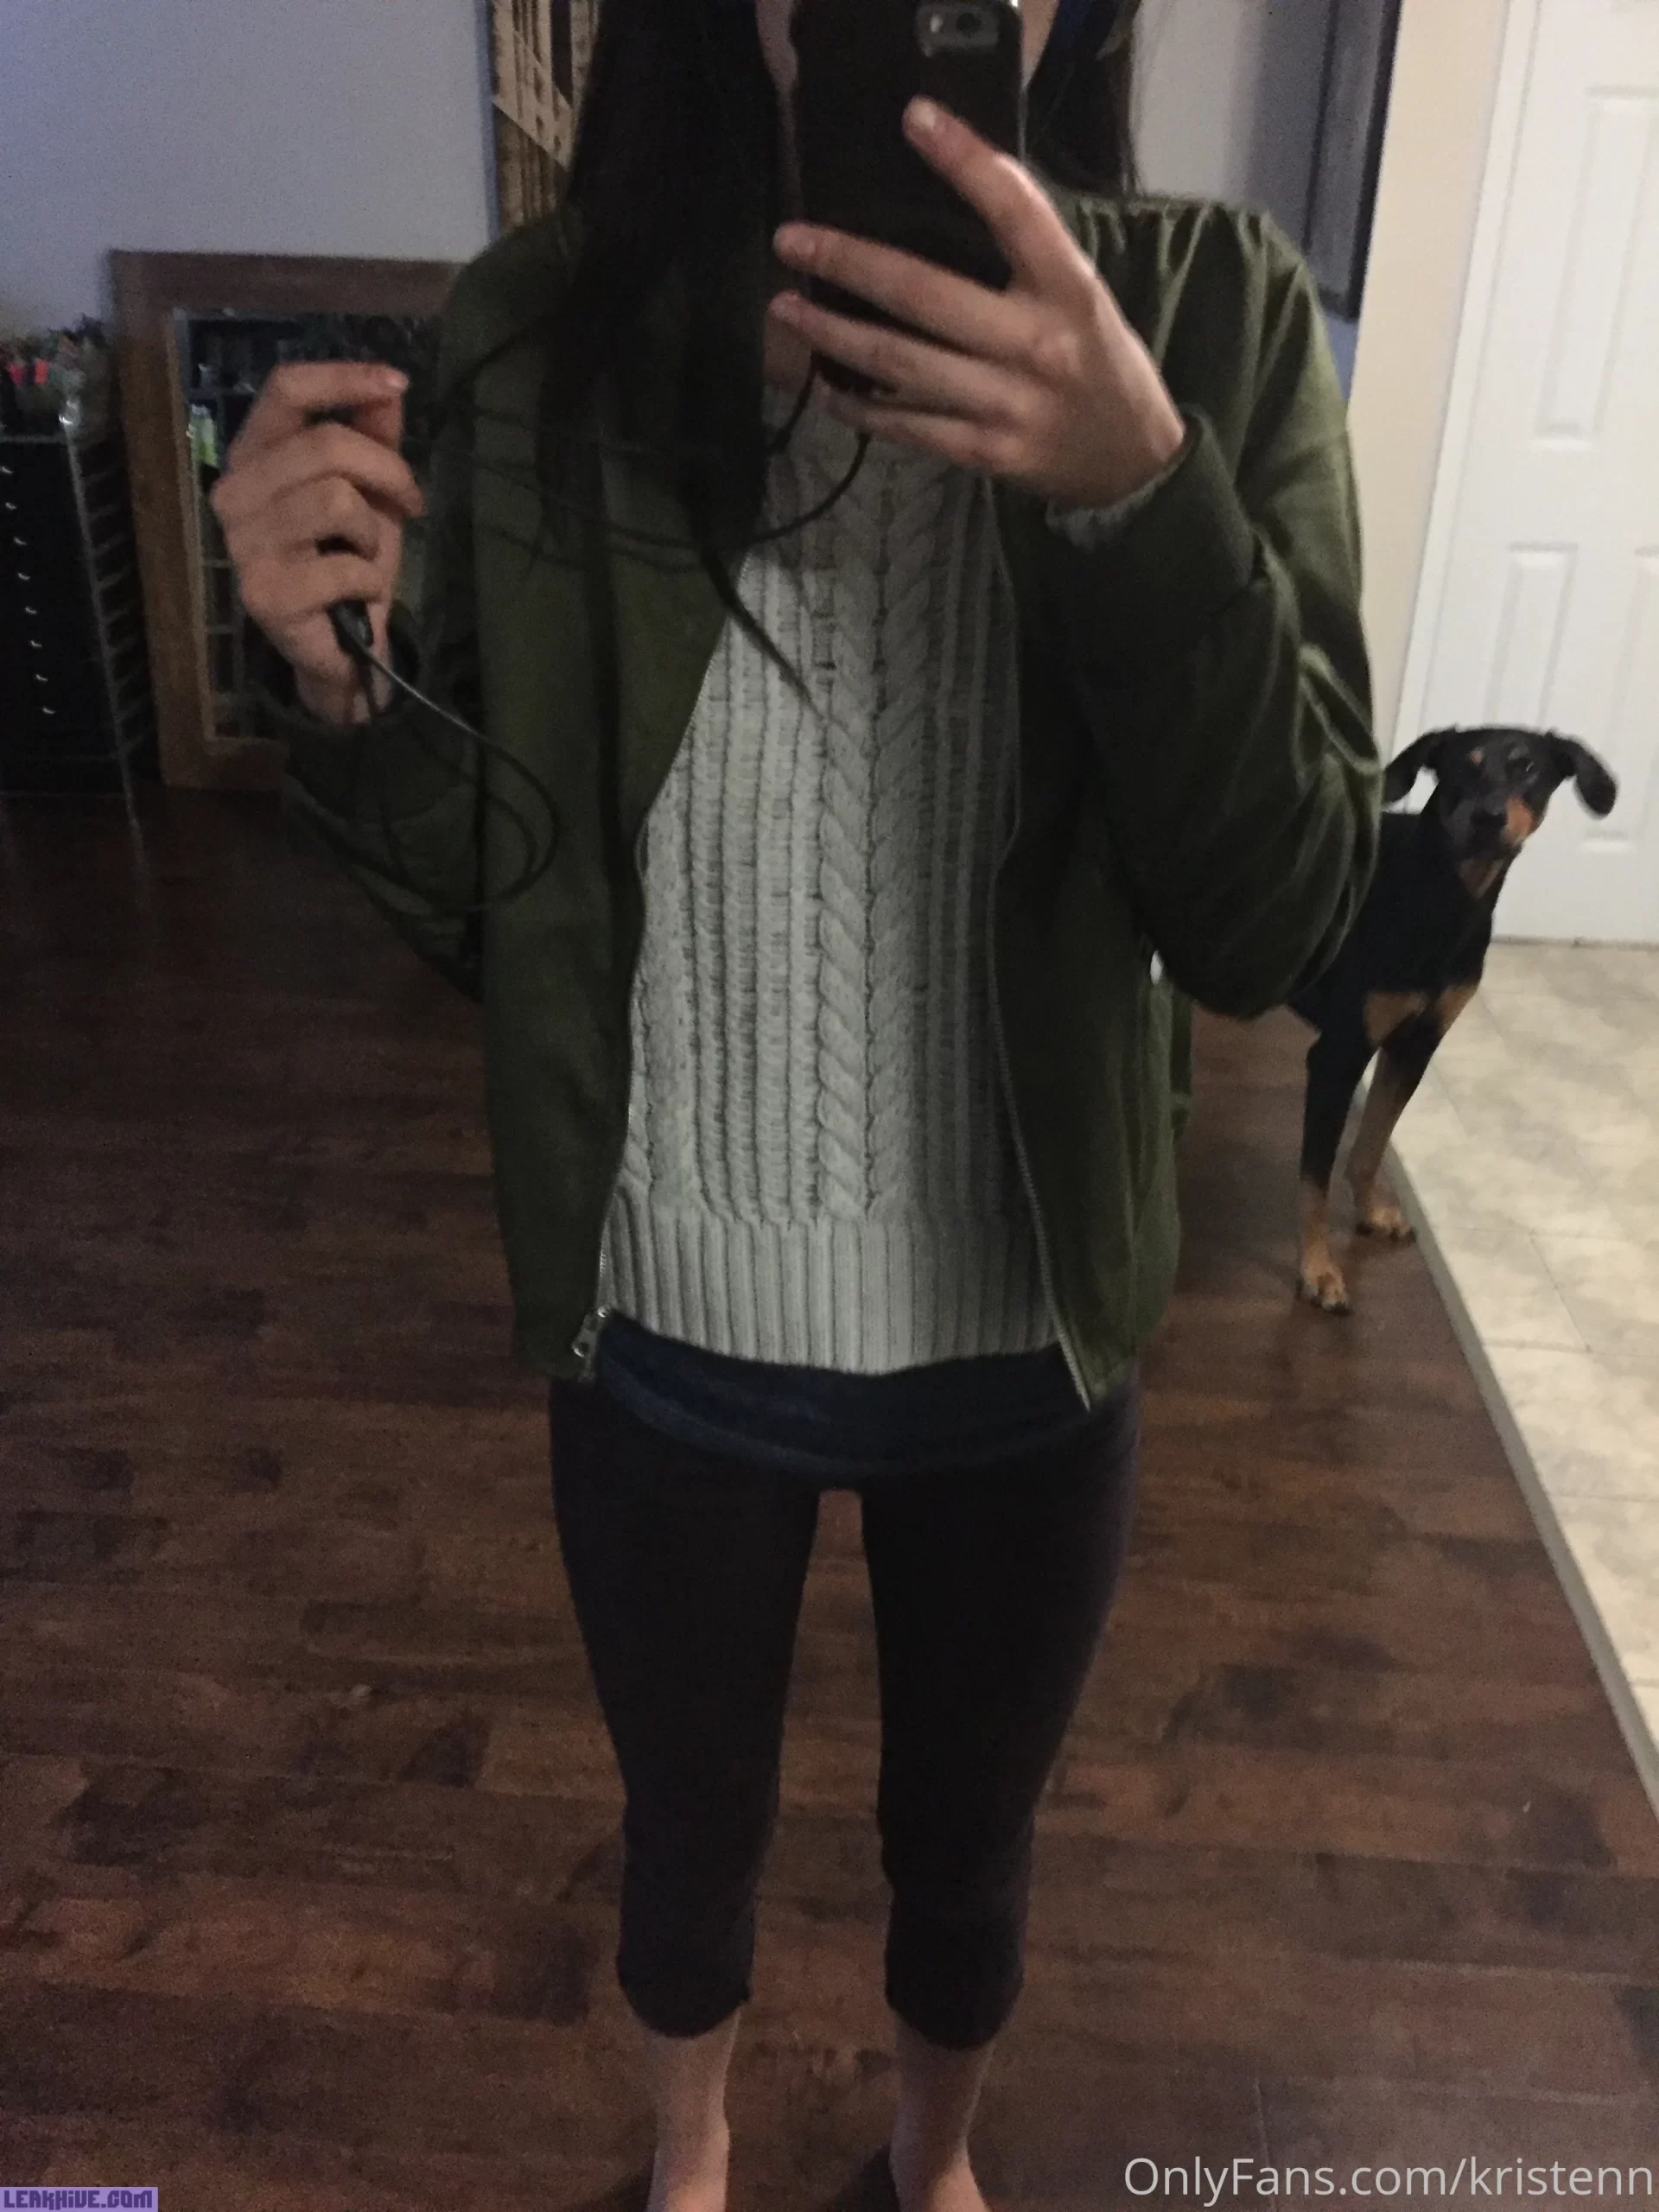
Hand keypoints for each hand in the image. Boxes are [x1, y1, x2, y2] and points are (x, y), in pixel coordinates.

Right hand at [210, 361, 424, 725]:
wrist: (342, 649)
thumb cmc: (348, 561)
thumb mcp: (370, 494)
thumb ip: (374, 440)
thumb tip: (389, 390)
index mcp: (254, 455)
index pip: (285, 390)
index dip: (343, 378)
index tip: (399, 382)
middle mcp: (234, 493)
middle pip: (325, 445)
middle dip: (387, 470)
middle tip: (411, 500)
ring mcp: (243, 545)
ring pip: (335, 499)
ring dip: (372, 531)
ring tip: (366, 555)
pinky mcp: (264, 594)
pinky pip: (343, 566)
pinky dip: (369, 580)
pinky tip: (357, 595)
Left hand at [767, 98, 1185, 511]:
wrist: (1131, 461)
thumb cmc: (1097, 362)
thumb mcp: (1081, 297)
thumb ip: (1026, 259)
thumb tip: (947, 202)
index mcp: (1068, 289)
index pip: (1014, 210)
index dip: (964, 160)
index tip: (914, 118)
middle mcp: (1035, 343)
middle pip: (924, 293)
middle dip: (847, 263)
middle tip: (791, 240)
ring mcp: (1006, 403)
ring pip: (899, 362)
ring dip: (833, 336)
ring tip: (787, 309)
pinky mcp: (985, 452)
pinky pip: (908, 425)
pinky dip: (860, 408)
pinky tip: (826, 388)